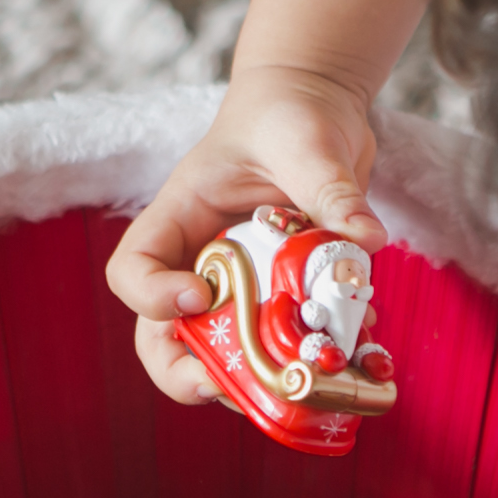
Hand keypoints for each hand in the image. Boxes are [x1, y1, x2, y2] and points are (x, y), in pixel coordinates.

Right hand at [107, 65, 386, 402]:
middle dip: (189, 372)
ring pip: (226, 352)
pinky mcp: (283, 296)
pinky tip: (360, 356)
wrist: (318, 109)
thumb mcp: (307, 141)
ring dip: (261, 377)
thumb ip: (330, 187)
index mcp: (179, 218)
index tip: (198, 296)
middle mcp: (199, 261)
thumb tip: (365, 238)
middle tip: (228, 388)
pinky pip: (290, 341)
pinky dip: (319, 358)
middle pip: (164, 335)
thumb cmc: (290, 113)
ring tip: (306, 385)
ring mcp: (240, 285)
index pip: (132, 270)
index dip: (151, 296)